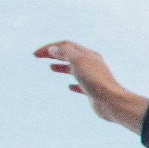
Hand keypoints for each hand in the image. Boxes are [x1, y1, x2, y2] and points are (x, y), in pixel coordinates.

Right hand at [34, 41, 148, 133]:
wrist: (111, 102)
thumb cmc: (95, 81)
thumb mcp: (78, 61)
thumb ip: (65, 52)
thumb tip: (53, 49)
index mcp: (88, 55)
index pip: (66, 45)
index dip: (50, 47)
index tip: (36, 55)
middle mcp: (92, 64)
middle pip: (70, 55)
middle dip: (54, 54)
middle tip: (39, 56)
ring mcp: (93, 78)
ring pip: (76, 69)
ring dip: (62, 67)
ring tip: (51, 68)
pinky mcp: (93, 91)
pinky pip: (82, 85)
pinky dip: (73, 84)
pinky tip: (69, 87)